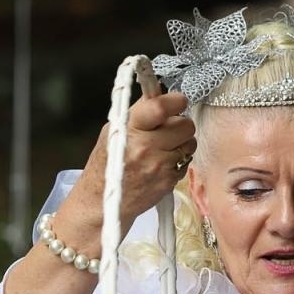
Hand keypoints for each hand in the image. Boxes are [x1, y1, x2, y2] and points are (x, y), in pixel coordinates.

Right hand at [76, 92, 195, 228]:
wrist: (103, 202)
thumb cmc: (106, 164)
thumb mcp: (114, 130)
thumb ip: (138, 111)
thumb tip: (158, 91)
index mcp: (130, 129)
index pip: (161, 107)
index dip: (175, 101)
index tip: (178, 101)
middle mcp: (146, 147)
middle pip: (185, 125)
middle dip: (181, 124)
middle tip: (169, 129)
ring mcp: (159, 166)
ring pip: (189, 143)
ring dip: (181, 143)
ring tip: (164, 147)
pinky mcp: (168, 181)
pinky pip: (185, 163)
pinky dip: (177, 161)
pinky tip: (161, 164)